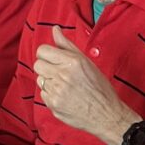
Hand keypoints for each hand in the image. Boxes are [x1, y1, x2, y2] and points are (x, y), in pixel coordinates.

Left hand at [34, 26, 138, 144]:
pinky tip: (64, 96)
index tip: (54, 59)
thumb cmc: (99, 87)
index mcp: (72, 62)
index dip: (47, 54)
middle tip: (59, 73)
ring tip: (64, 85)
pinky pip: (43, 94)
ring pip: (39, 79)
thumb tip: (55, 29)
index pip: (42, 50)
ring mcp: (56, 91)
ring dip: (48, 81)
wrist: (106, 115)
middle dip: (46, 67)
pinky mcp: (53, 104)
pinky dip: (51, 94)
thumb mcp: (86, 62)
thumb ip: (67, 45)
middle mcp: (62, 75)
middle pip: (37, 64)